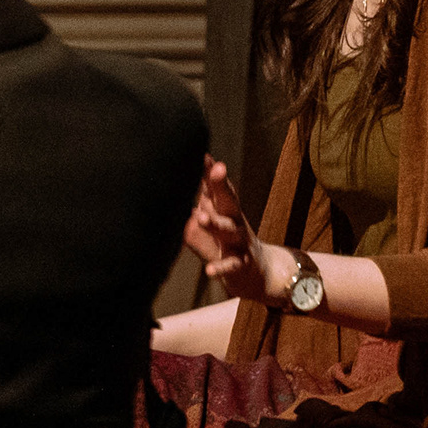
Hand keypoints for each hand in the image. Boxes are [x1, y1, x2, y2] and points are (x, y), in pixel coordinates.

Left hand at [182, 158, 292, 306]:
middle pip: (230, 200)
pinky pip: (231, 265)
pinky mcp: (242, 264)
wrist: (258, 273)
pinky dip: (221, 268)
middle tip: (217, 169)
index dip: (211, 171)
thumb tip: (169, 195)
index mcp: (224, 209)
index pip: (217, 187)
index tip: (203, 154)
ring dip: (215, 224)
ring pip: (230, 231)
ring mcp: (240, 242)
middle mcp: (235, 221)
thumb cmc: (224, 243)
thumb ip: (192, 208)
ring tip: (200, 217)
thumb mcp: (207, 224)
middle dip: (222, 184)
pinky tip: (209, 271)